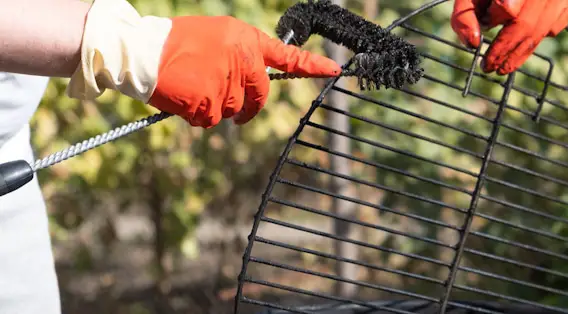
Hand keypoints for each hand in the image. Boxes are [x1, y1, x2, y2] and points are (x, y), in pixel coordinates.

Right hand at [149, 16, 340, 126]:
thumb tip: (253, 79)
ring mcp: (227, 83)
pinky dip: (198, 115)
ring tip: (193, 87)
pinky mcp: (209, 103)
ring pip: (232, 111)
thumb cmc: (176, 43)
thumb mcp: (216, 36)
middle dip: (248, 107)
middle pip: (258, 97)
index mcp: (246, 41)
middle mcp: (242, 61)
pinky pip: (211, 120)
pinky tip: (184, 97)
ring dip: (216, 107)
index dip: (311, 65)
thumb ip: (240, 55)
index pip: (286, 56)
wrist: (141, 51)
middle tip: (236, 111)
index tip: (334, 70)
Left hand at [450, 0, 567, 74]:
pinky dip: (538, 38)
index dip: (493, 22)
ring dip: (520, 54)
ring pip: (541, 30)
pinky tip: (522, 44)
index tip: (481, 35)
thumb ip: (465, 15)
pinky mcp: (565, 2)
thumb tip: (473, 44)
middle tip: (489, 68)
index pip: (508, 8)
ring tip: (503, 68)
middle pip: (526, 25)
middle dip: (505, 51)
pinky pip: (555, 26)